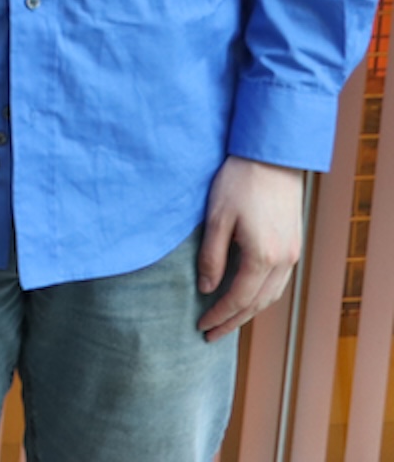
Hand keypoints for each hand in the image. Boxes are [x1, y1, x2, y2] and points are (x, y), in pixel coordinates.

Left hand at [197, 155, 306, 340]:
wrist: (272, 159)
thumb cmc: (238, 183)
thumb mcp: (216, 219)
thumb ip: (211, 257)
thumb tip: (206, 288)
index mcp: (262, 257)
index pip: (238, 299)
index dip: (218, 316)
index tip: (201, 326)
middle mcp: (282, 261)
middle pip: (256, 304)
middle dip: (233, 322)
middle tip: (210, 335)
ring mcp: (292, 254)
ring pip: (270, 296)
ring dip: (248, 312)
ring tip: (227, 322)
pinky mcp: (293, 245)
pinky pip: (278, 282)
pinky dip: (261, 296)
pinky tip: (247, 297)